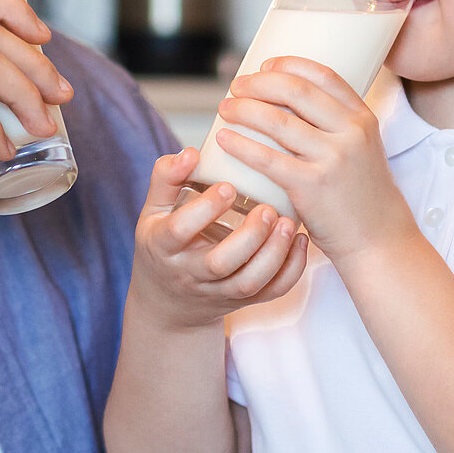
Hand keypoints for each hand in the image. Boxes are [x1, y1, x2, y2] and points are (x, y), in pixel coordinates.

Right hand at [128, 146, 308, 331]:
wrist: (168, 300)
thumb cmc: (162, 243)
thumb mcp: (153, 210)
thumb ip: (166, 178)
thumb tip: (192, 152)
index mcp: (163, 246)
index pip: (179, 231)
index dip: (203, 210)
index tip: (228, 186)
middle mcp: (190, 273)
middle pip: (219, 264)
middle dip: (248, 238)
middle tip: (267, 208)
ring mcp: (218, 291)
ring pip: (248, 282)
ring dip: (273, 255)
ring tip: (288, 223)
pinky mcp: (241, 300)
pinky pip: (270, 292)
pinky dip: (290, 270)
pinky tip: (300, 241)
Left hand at [212, 57, 413, 259]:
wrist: (378, 240)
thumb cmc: (362, 196)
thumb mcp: (362, 150)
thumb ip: (335, 127)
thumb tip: (286, 105)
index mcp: (363, 118)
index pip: (324, 76)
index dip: (290, 65)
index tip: (265, 66)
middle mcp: (350, 133)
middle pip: (296, 92)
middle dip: (259, 84)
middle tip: (236, 86)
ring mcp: (332, 159)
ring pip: (278, 122)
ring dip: (244, 110)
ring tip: (224, 109)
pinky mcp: (311, 186)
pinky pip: (268, 158)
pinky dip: (242, 145)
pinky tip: (225, 139)